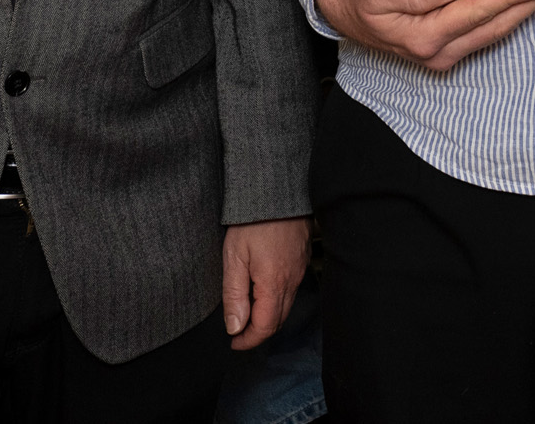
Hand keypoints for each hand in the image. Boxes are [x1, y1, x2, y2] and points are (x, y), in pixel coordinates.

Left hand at [220, 216, 310, 350]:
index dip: (248, 340)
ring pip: (285, 307)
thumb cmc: (253, 221)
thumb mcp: (234, 257)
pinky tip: (263, 295)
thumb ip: (234, 296)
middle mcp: (291, 282)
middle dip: (258, 333)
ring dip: (267, 319)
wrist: (278, 191)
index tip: (234, 343)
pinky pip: (291, 291)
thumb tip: (235, 327)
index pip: (264, 327)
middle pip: (278, 321)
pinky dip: (276, 302)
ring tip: (247, 317)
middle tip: (238, 334)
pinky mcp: (301, 260)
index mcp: (273, 284)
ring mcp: (299, 271)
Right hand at [316, 0, 534, 72]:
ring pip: (496, 30)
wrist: (339, 14)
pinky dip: (507, 13)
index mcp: (426, 37)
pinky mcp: (447, 47)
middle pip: (497, 24)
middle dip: (531, 3)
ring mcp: (445, 52)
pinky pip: (485, 30)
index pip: (479, 12)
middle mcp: (441, 51)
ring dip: (525, 9)